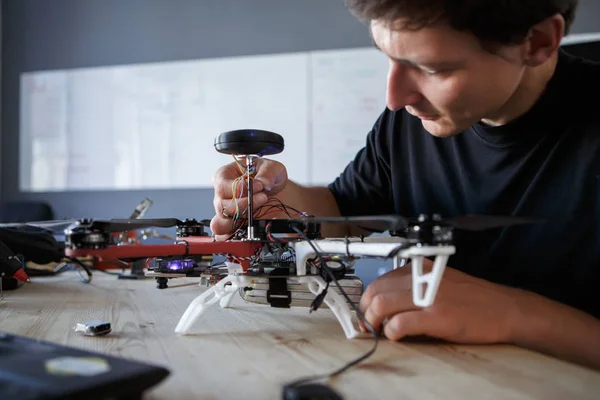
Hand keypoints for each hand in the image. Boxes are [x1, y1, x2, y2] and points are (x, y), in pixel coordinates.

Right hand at [210, 158, 287, 239]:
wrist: (278, 193)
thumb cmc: (269, 177)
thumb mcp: (272, 168)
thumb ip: (267, 173)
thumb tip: (262, 182)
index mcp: (224, 177)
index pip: (222, 186)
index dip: (240, 188)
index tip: (258, 186)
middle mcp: (221, 196)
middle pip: (221, 206)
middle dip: (245, 204)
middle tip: (262, 198)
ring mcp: (225, 213)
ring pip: (220, 224)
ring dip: (240, 220)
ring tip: (255, 213)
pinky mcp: (231, 227)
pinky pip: (223, 236)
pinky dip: (235, 235)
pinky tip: (250, 228)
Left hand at [358, 259, 521, 343]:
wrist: (505, 309)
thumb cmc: (475, 298)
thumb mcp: (440, 283)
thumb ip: (414, 288)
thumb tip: (387, 306)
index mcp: (421, 268)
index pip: (380, 281)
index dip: (368, 299)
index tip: (367, 311)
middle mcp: (421, 278)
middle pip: (376, 292)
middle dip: (366, 311)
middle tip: (369, 325)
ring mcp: (428, 296)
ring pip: (382, 306)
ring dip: (375, 322)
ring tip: (380, 332)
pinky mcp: (436, 315)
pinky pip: (400, 323)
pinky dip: (392, 332)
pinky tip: (396, 336)